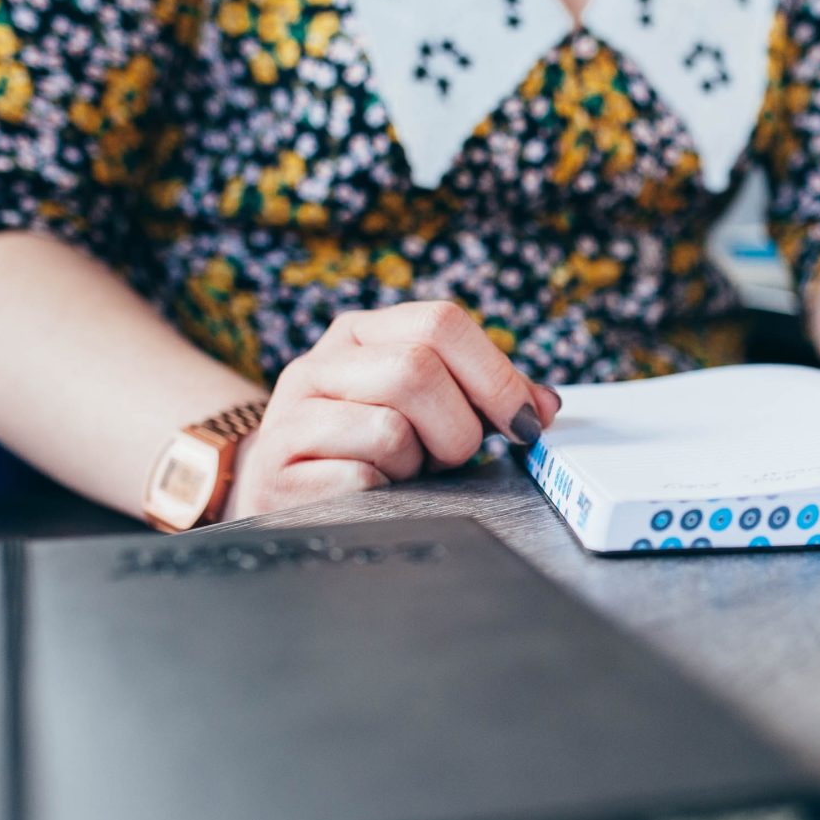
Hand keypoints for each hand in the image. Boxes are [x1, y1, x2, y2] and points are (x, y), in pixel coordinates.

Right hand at [225, 301, 560, 518]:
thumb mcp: (422, 408)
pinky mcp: (276, 473)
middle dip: (458, 428)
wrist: (275, 490)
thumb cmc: (363, 448)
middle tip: (452, 457)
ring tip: (403, 473)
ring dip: (417, 464)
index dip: (496, 375)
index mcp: (359, 334)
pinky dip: (384, 496)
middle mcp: (318, 364)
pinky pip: (361, 481)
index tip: (526, 422)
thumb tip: (545, 404)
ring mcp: (291, 416)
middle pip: (419, 370)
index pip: (442, 323)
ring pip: (391, 428)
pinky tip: (371, 496)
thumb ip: (483, 397)